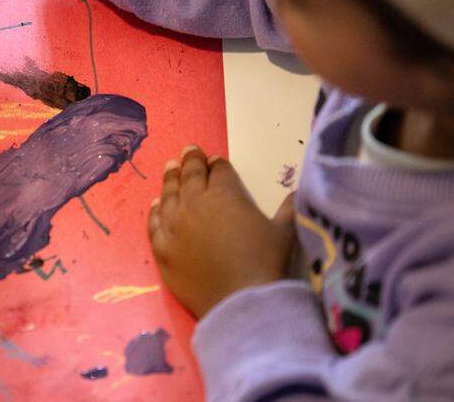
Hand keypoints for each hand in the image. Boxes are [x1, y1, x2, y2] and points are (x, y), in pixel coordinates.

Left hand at [149, 146, 296, 318]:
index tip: (214, 160)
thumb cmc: (265, 263)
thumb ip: (288, 208)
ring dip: (170, 178)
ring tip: (171, 167)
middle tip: (189, 151)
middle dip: (191, 161)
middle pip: (190, 176)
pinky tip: (156, 203)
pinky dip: (155, 210)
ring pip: (169, 194)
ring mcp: (174, 224)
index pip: (219, 171)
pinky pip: (155, 222)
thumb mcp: (284, 232)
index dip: (217, 164)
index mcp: (224, 194)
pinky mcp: (161, 247)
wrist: (239, 301)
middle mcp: (194, 202)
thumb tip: (298, 191)